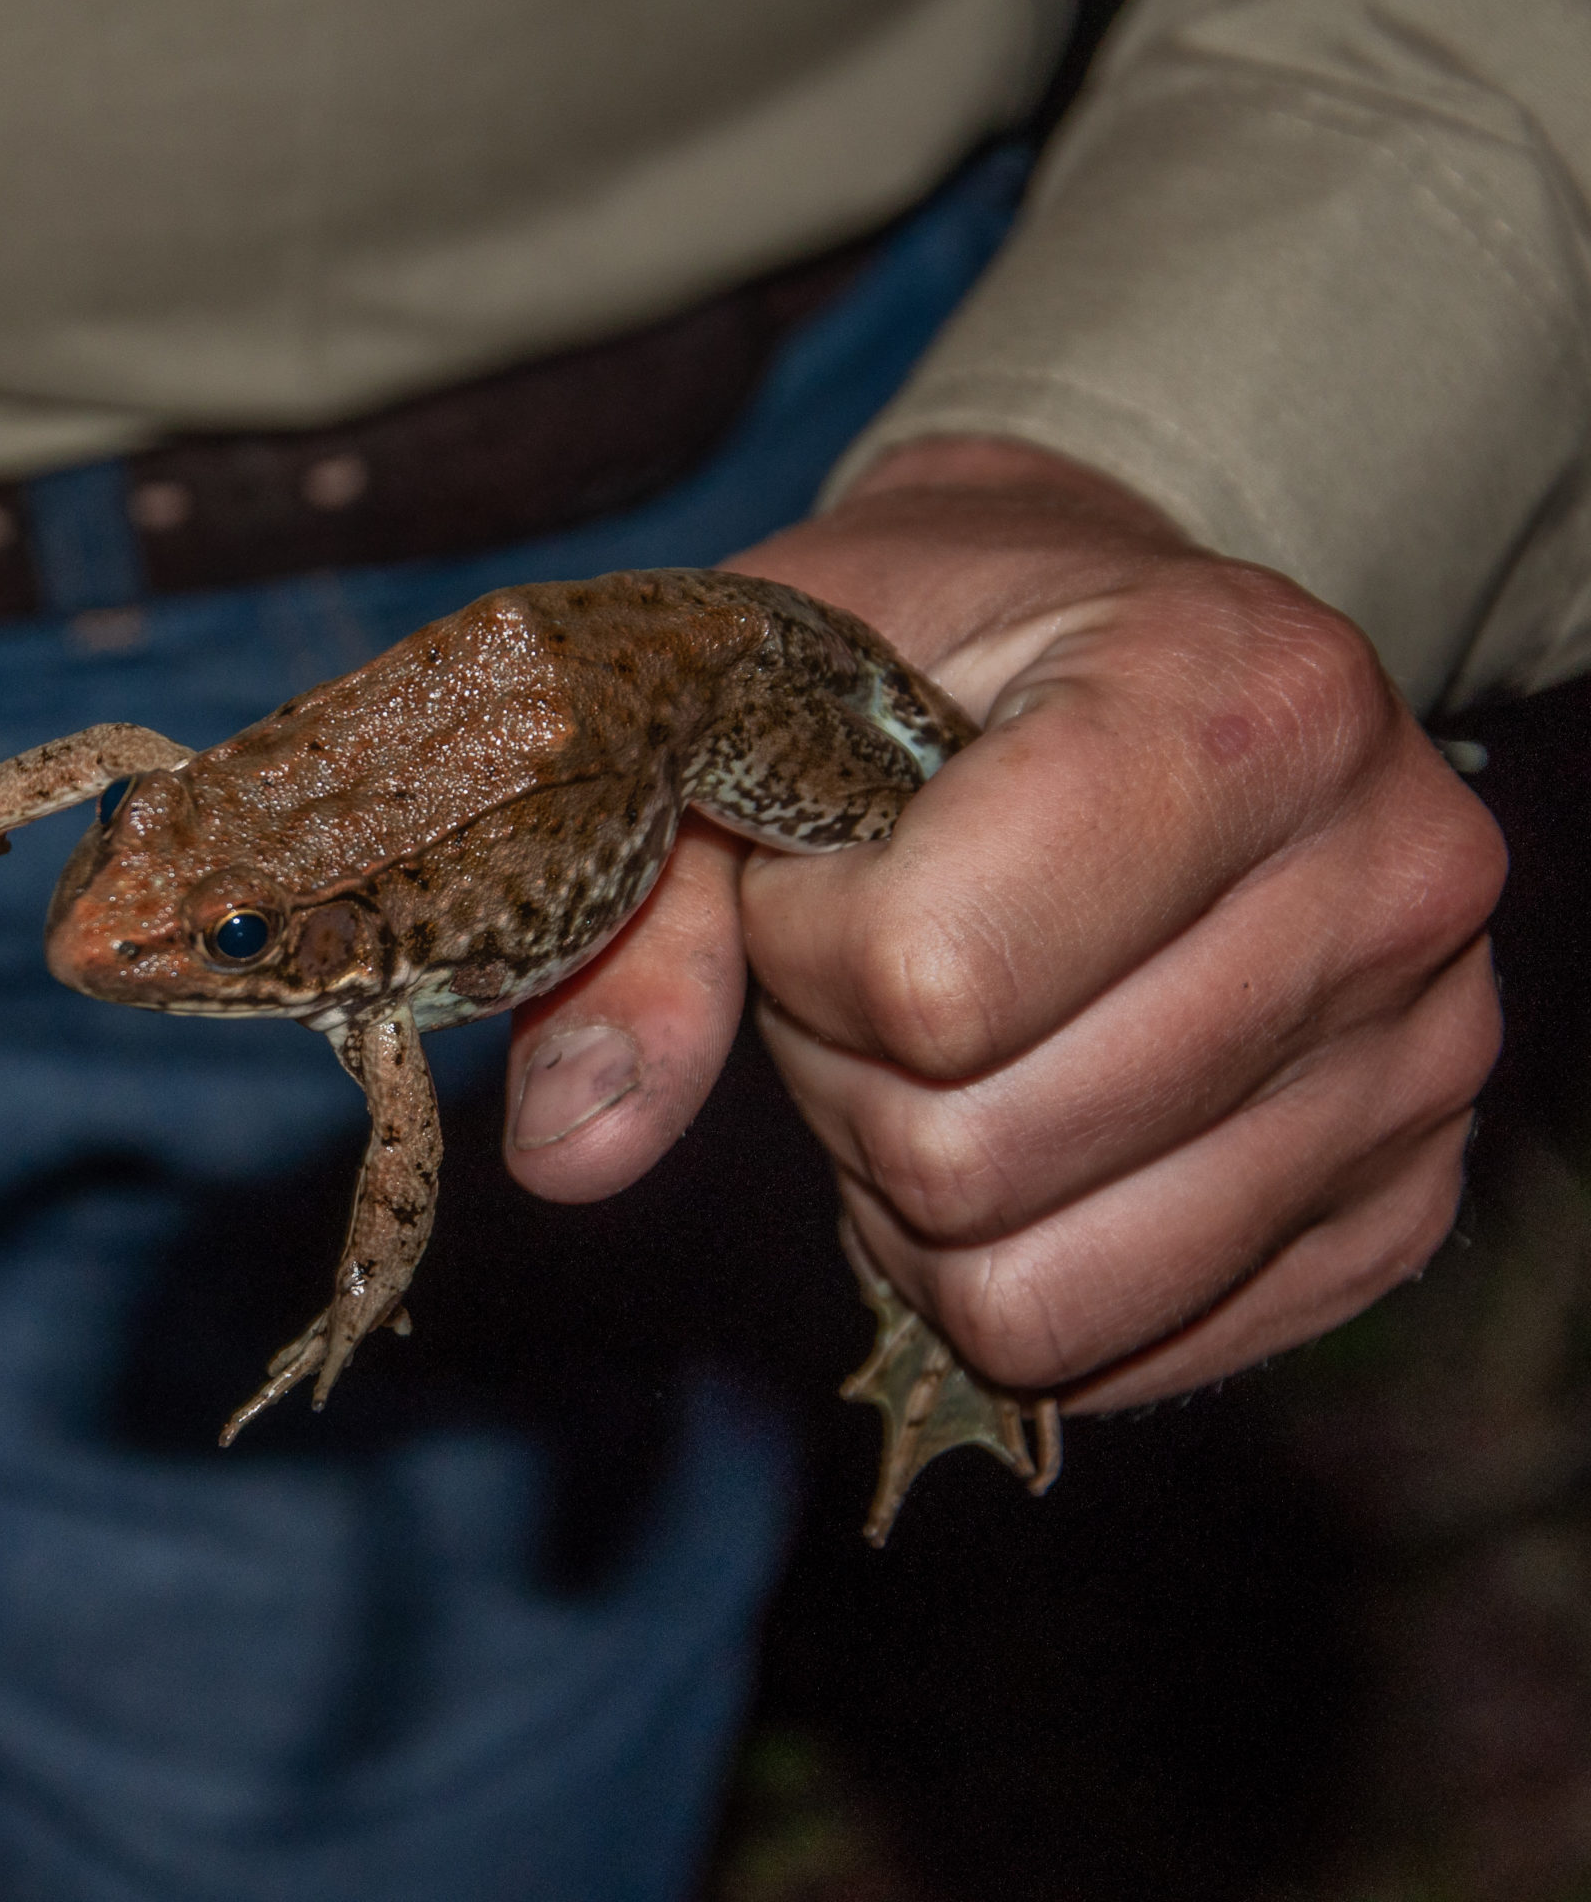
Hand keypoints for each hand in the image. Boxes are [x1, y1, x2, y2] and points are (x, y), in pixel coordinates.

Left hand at [503, 437, 1505, 1408]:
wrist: (1114, 640)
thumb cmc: (917, 648)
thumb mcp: (749, 704)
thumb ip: (645, 926)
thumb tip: (569, 1153)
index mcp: (1239, 697)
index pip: (934, 977)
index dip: (805, 950)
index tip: (821, 859)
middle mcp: (1386, 877)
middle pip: (974, 1155)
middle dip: (851, 1077)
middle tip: (876, 966)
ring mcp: (1421, 1057)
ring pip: (1042, 1294)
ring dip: (922, 1190)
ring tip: (951, 1040)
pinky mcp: (1403, 1200)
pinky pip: (1126, 1350)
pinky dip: (1013, 1264)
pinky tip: (1030, 1111)